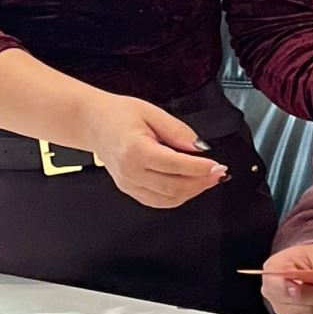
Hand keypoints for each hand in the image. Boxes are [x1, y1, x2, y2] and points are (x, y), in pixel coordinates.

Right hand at [83, 94, 225, 208]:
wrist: (93, 124)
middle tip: (219, 173)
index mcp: (134, 150)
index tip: (217, 165)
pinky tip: (190, 185)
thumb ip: (178, 131)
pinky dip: (178, 196)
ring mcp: (128, 184)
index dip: (199, 168)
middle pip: (173, 187)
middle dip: (201, 182)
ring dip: (192, 192)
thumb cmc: (118, 115)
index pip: (174, 165)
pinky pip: (158, 201)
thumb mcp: (152, 112)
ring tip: (208, 179)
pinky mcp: (129, 189)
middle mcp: (130, 172)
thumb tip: (200, 147)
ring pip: (167, 199)